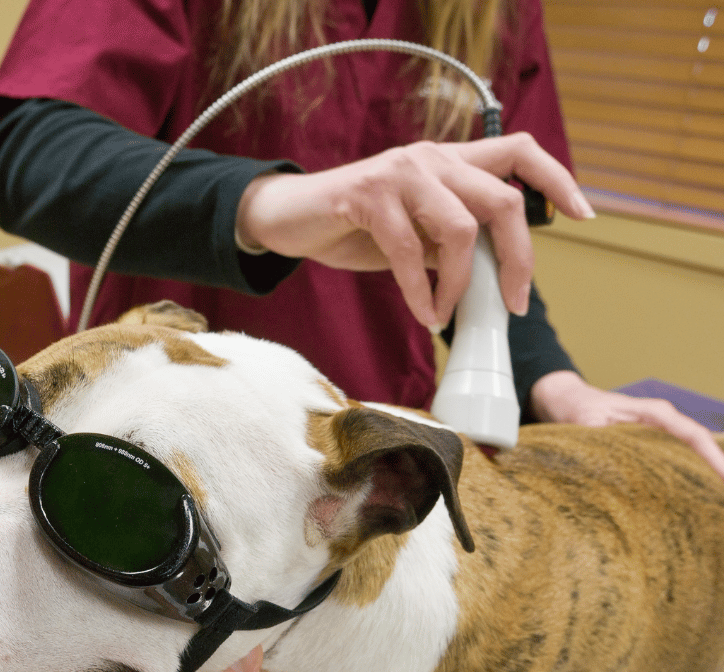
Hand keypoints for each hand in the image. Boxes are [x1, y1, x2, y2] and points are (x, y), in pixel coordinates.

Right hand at [236, 132, 593, 329]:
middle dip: (518, 261)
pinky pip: (410, 252)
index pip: (520, 152)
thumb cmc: (356, 227)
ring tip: (445, 314)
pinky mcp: (369, 195)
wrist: (291, 217)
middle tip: (513, 304)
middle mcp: (433, 157)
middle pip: (503, 200)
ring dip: (460, 286)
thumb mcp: (414, 237)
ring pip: (460, 229)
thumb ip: (451, 246)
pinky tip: (422, 313)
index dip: (558, 180)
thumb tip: (492, 280)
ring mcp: (402, 172)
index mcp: (450, 162)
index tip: (584, 217)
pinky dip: (421, 293)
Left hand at [529, 370, 723, 479]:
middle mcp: (662, 421)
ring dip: (700, 475)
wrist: (568, 400)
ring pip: (688, 454)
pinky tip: (689, 495)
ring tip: (713, 498)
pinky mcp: (650, 443)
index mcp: (653, 413)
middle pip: (699, 446)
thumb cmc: (578, 408)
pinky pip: (673, 459)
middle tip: (721, 496)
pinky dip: (683, 475)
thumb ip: (604, 440)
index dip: (712, 457)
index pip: (692, 435)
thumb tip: (613, 467)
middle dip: (714, 470)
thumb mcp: (586, 422)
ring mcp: (658, 432)